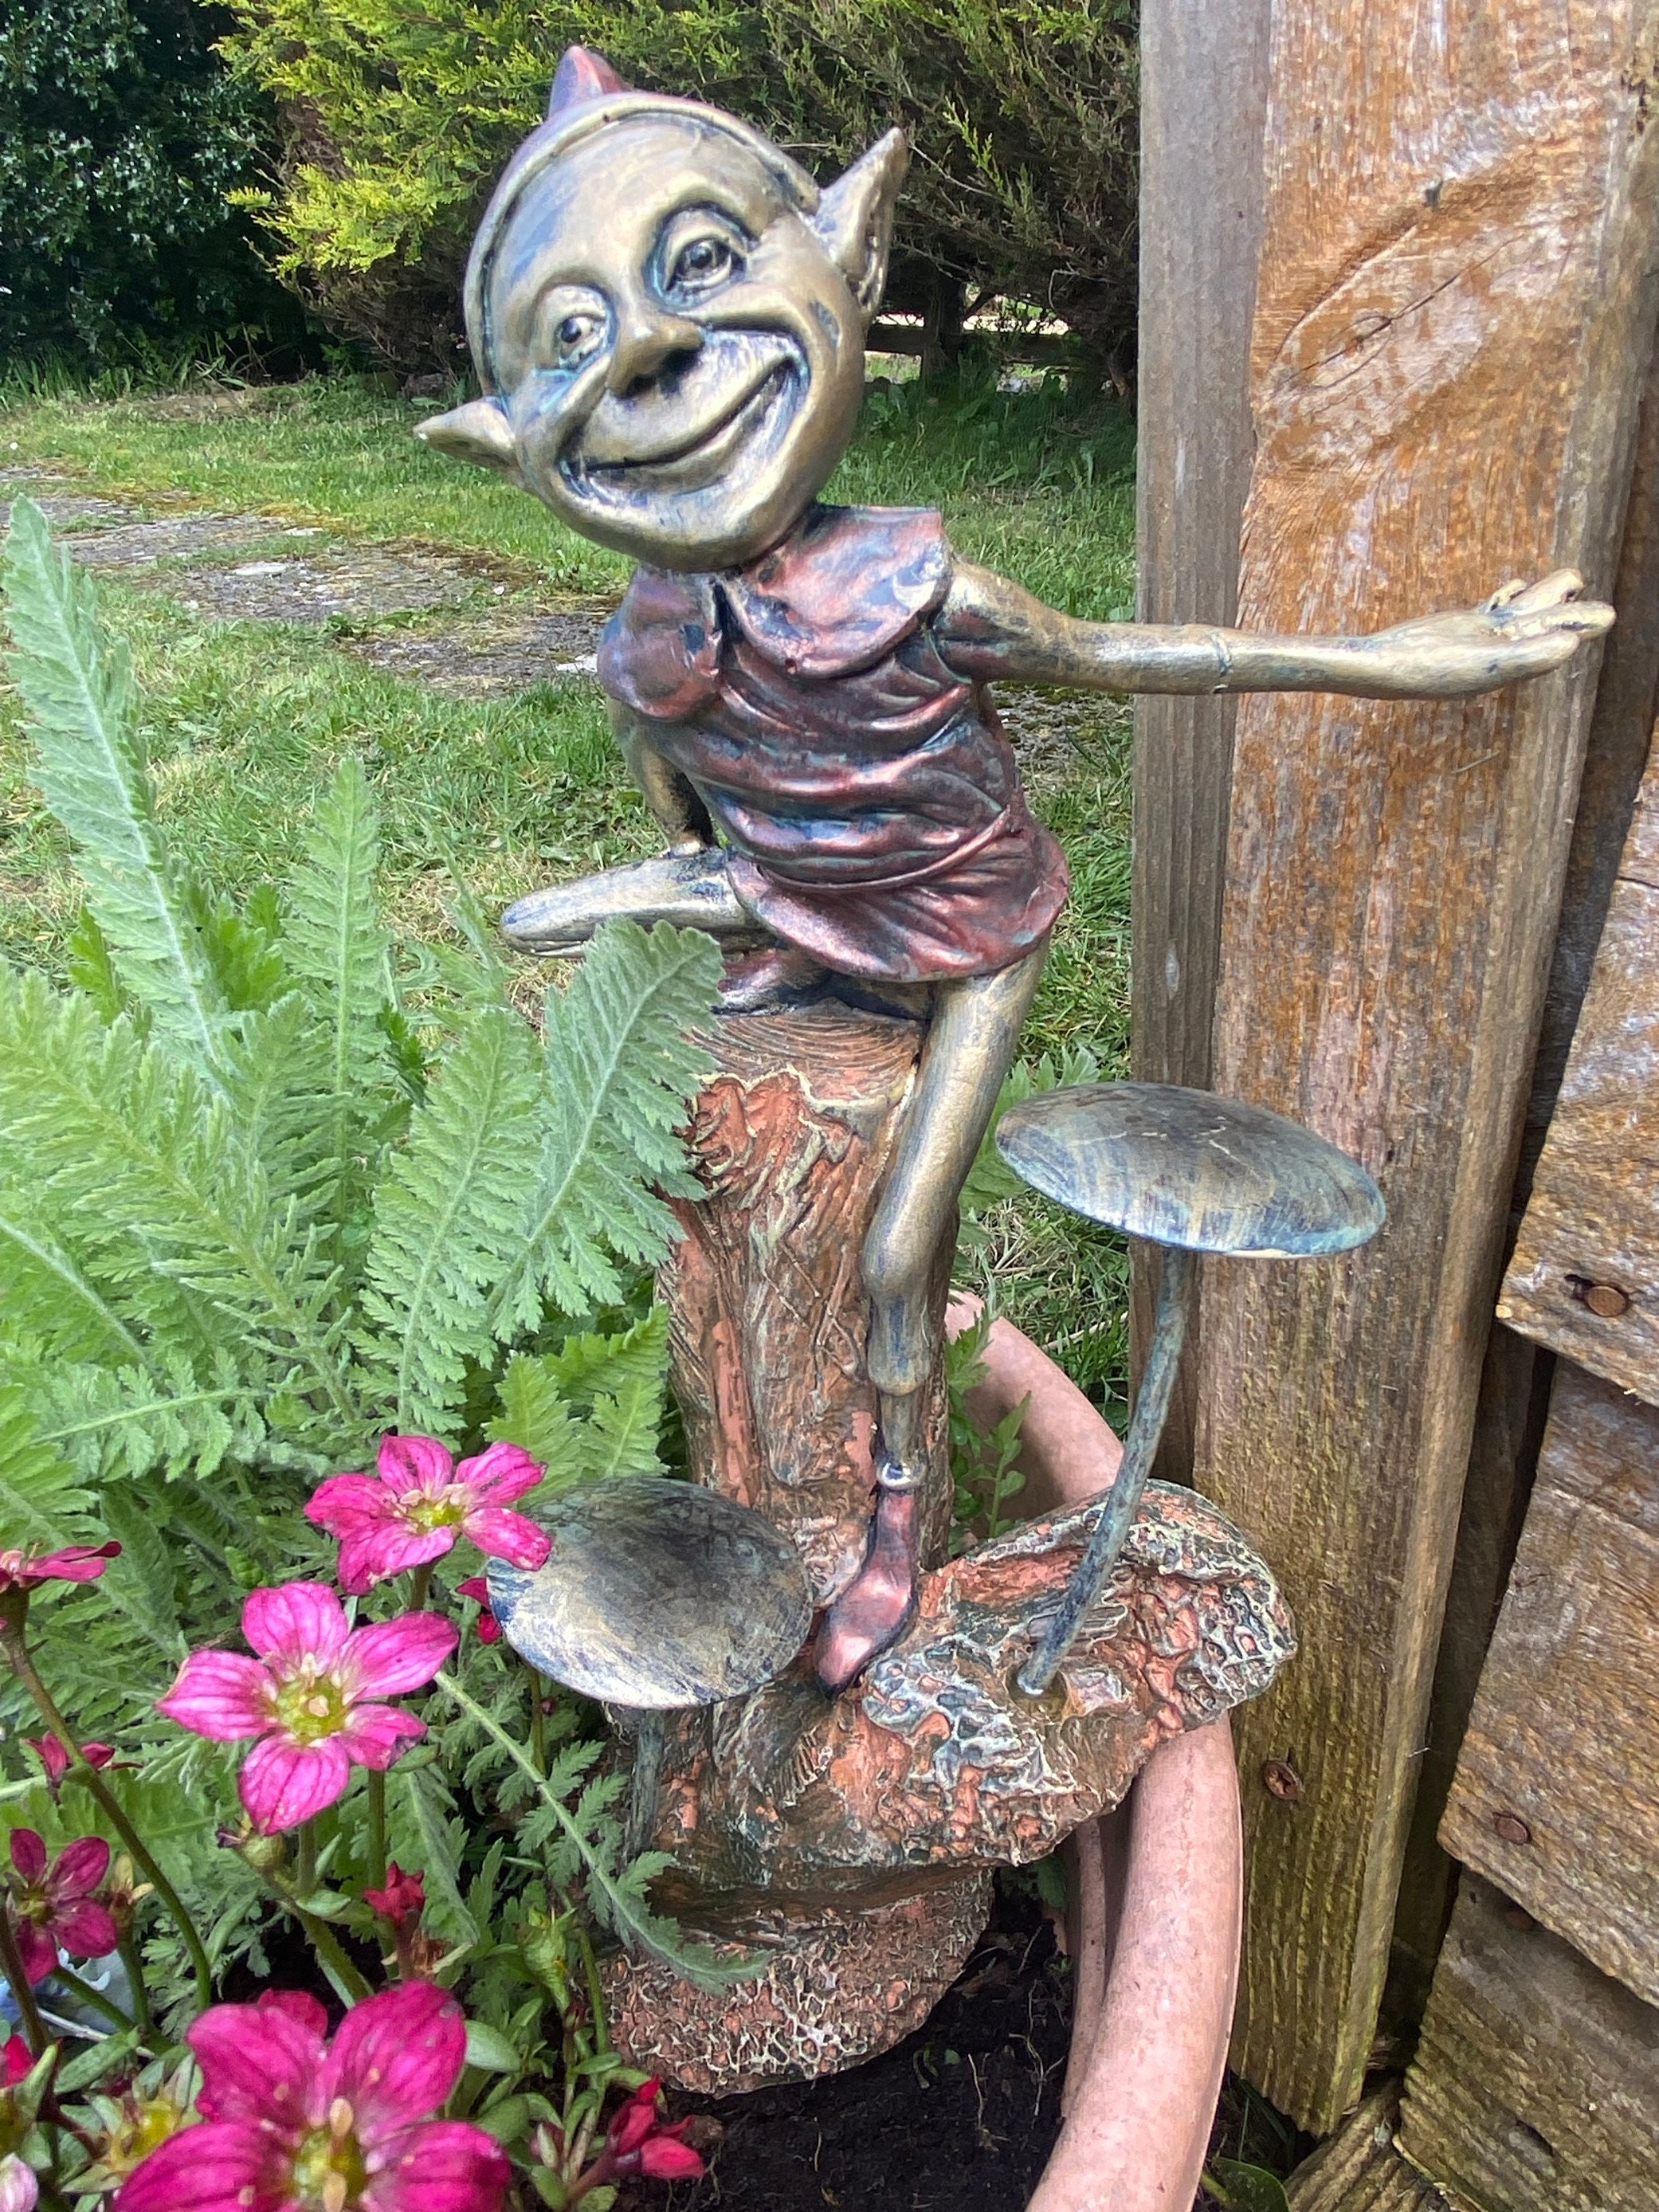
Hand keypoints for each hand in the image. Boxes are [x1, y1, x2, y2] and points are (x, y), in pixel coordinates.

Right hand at [1365, 569, 1613, 695]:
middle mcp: (1498, 653)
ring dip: (1549, 598)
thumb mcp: (1479, 661)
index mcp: (1508, 664)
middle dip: (1571, 616)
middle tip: (1607, 614)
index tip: (1607, 616)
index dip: (1577, 627)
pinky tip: (1518, 585)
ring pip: (1523, 613)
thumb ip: (1527, 656)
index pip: (1551, 642)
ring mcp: (1480, 638)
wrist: (1376, 667)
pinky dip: (1511, 597)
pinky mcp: (1463, 626)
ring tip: (1575, 580)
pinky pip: (1495, 610)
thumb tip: (1573, 645)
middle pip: (1543, 627)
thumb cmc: (1421, 668)